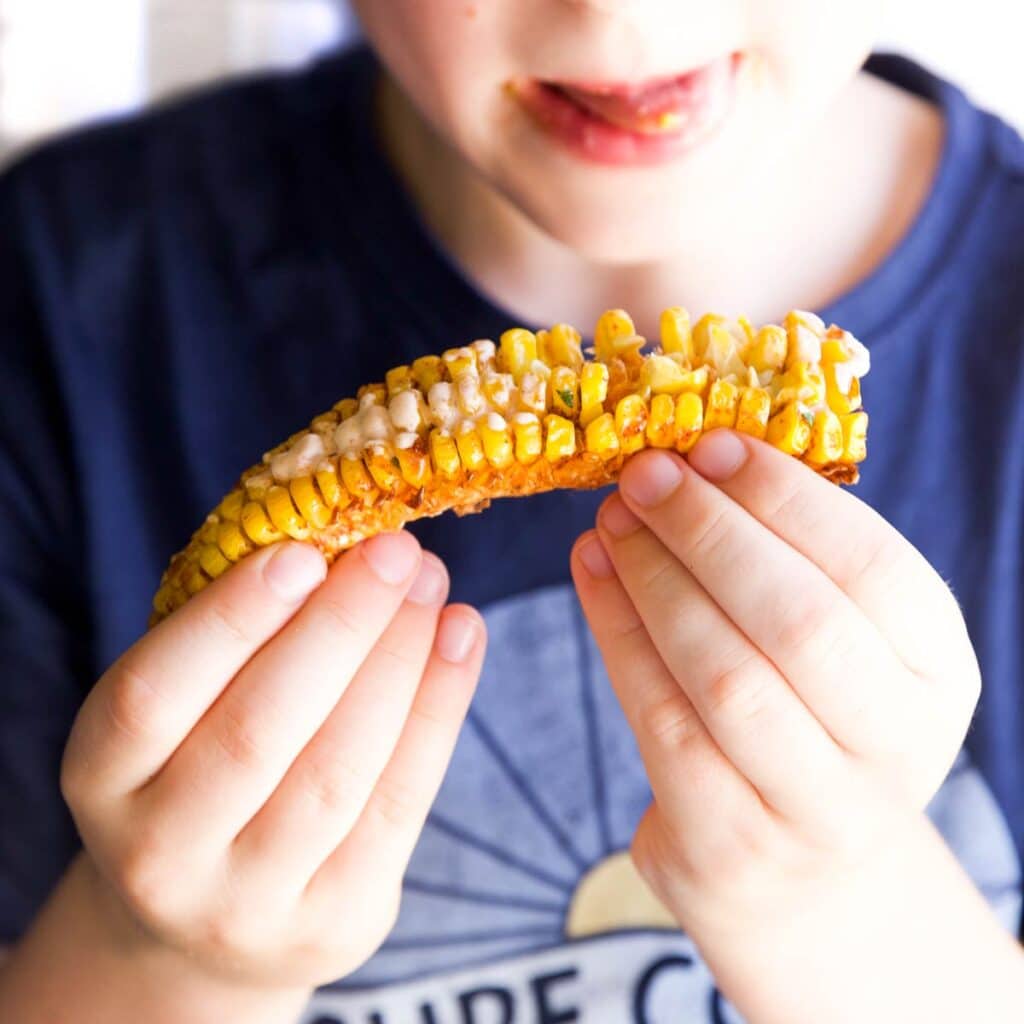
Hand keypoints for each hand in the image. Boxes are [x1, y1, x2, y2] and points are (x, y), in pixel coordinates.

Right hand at [60, 533, 485, 991]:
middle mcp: (161, 855)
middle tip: (397, 551)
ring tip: (433, 588)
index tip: (304, 550)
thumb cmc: (201, 772)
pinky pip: (400, 804)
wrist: (209, 920)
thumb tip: (342, 546)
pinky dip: (440, 710)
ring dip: (399, 662)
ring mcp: (249, 904)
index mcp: (103, 778)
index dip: (231, 620)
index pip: (154, 695)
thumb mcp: (183, 710)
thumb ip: (235, 641)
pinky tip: (461, 639)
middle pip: (257, 732)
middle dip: (340, 627)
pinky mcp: (335, 921)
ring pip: (337, 770)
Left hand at [571, 432, 980, 969]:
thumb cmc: (815, 729)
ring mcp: (814, 808)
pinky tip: (593, 573)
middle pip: (799, 621)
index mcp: (938, 674)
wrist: (806, 882)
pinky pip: (661, 720)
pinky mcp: (728, 840)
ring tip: (610, 519)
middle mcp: (896, 746)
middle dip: (709, 533)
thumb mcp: (847, 654)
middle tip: (645, 475)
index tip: (710, 445)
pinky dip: (616, 632)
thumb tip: (697, 464)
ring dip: (654, 579)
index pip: (873, 568)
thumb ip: (796, 568)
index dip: (785, 499)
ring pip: (724, 674)